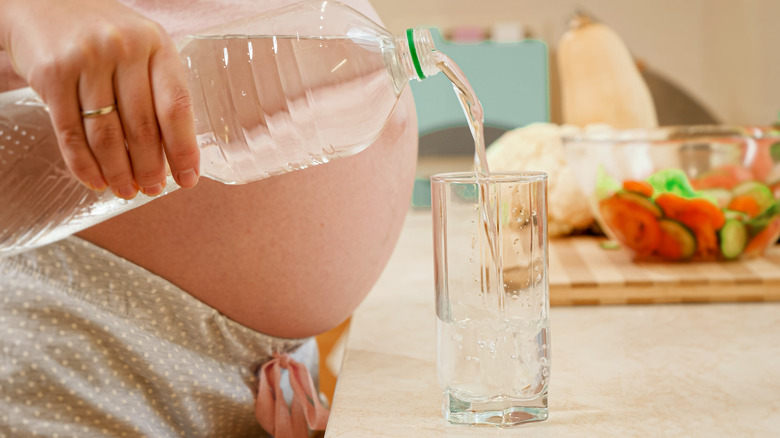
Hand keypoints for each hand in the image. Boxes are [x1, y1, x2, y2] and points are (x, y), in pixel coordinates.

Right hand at [0, 0, 198, 197]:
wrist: (43, 4)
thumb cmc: (105, 36)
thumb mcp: (142, 48)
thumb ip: (158, 89)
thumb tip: (174, 154)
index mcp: (157, 45)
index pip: (176, 107)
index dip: (184, 150)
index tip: (187, 180)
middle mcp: (124, 49)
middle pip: (142, 127)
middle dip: (149, 168)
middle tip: (152, 190)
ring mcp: (86, 60)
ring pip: (107, 135)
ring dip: (118, 172)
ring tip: (127, 190)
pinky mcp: (52, 74)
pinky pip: (71, 133)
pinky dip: (84, 165)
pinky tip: (96, 181)